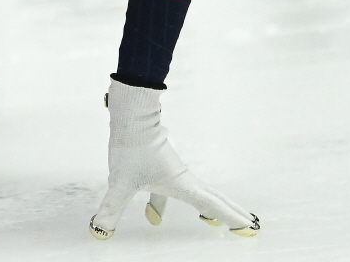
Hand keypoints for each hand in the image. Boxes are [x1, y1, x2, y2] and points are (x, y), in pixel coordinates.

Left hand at [90, 80, 258, 239]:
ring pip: (197, 193)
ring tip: (210, 220)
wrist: (131, 119)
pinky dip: (174, 202)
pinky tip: (154, 214)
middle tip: (248, 223)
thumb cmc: (132, 149)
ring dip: (208, 207)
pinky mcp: (161, 166)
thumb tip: (100, 229)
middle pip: (212, 199)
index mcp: (182, 185)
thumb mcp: (121, 183)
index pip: (212, 205)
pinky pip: (175, 190)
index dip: (231, 217)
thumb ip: (112, 208)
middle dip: (228, 212)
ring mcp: (173, 171)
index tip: (249, 226)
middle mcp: (183, 178)